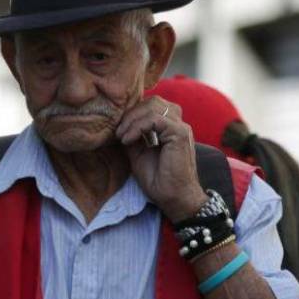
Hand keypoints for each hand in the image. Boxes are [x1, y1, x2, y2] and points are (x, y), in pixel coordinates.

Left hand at [116, 95, 207, 220]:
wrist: (174, 198)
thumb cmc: (158, 180)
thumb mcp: (138, 153)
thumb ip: (133, 136)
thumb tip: (119, 124)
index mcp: (170, 127)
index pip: (151, 105)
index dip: (132, 113)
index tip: (118, 130)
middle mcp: (177, 124)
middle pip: (153, 101)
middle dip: (131, 113)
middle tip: (118, 131)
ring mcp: (180, 127)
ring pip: (153, 106)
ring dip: (132, 119)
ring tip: (122, 136)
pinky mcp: (179, 134)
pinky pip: (155, 119)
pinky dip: (138, 127)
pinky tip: (128, 140)